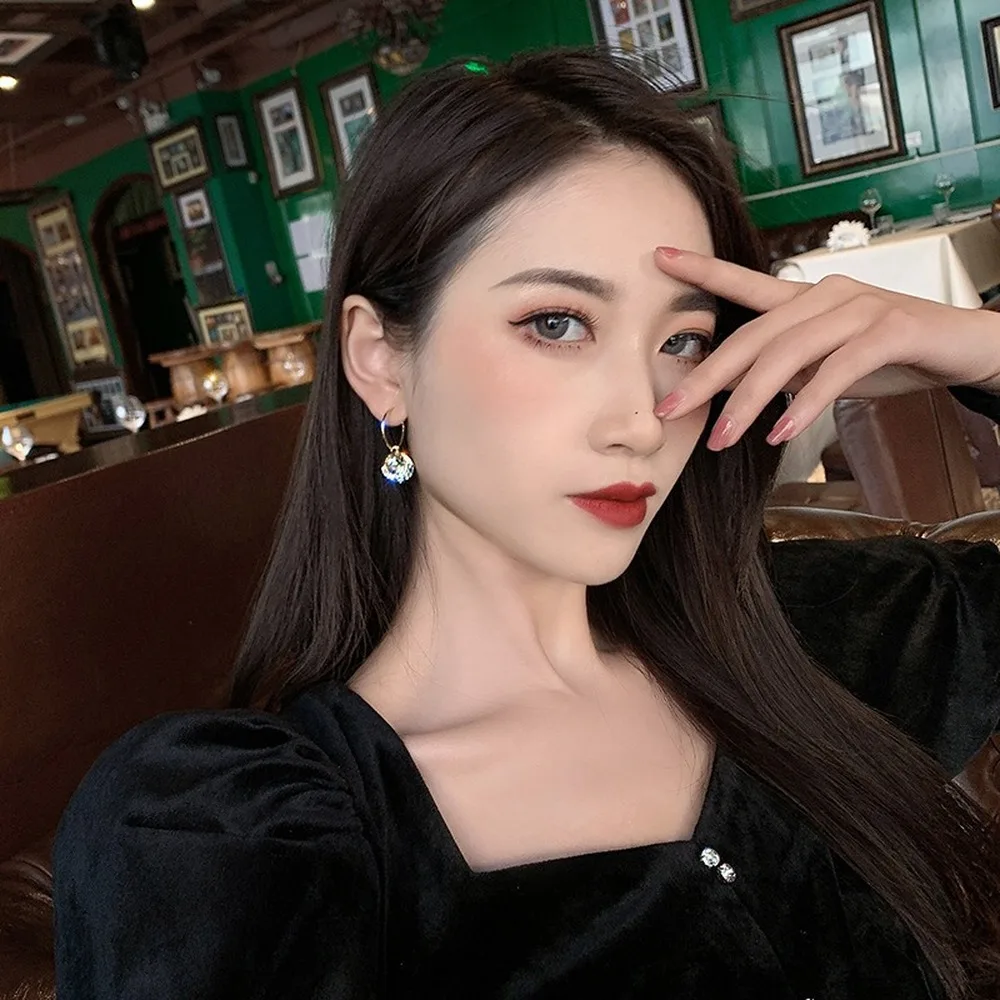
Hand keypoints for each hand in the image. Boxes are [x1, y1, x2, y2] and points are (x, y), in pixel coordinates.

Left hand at [652, 246, 999, 449]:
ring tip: (722, 440)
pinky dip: (806, 404)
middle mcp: (826, 296)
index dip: (702, 270)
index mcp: (806, 300)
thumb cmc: (892, 355)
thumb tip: (737, 391)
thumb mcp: (826, 364)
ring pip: (788, 354)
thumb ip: (786, 370)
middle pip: (753, 335)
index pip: (745, 283)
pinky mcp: (891, 329)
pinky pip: (837, 369)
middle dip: (707, 377)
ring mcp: (859, 308)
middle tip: (669, 411)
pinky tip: (781, 433)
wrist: (966, 348)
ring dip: (749, 402)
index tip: (659, 257)